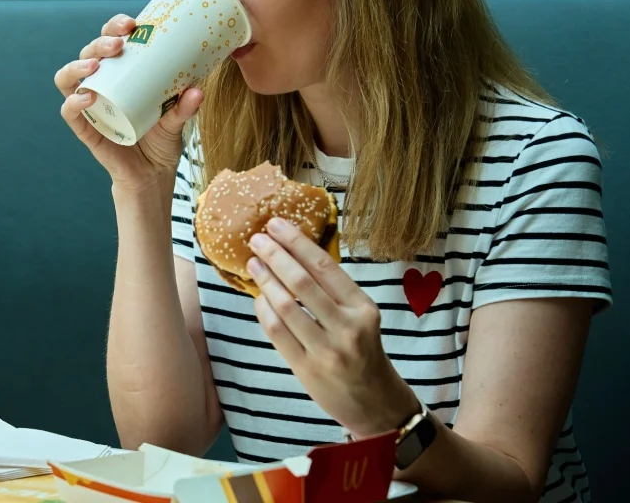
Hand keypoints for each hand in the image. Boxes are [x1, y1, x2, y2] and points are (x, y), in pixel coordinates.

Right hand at [54, 14, 202, 190]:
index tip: (133, 23)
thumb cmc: (162, 141)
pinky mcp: (84, 128)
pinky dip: (73, 102)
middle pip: (89, 52)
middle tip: (119, 43)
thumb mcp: (177, 121)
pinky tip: (87, 98)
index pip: (111, 40)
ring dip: (78, 65)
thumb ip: (185, 107)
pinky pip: (69, 111)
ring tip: (96, 65)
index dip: (115, 26)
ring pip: (68, 76)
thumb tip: (198, 90)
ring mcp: (90, 106)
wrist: (152, 175)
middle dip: (100, 41)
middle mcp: (102, 85)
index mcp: (122, 74)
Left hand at [245, 217, 421, 437]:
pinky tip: (258, 297)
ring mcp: (327, 350)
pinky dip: (263, 310)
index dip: (297, 242)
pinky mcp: (307, 369)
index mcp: (363, 308)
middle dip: (276, 255)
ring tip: (253, 263)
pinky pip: (277, 332)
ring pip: (286, 306)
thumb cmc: (365, 354)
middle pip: (303, 282)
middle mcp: (348, 327)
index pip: (325, 267)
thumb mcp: (361, 319)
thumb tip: (292, 256)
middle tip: (257, 238)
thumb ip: (333, 294)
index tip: (276, 225)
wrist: (376, 404)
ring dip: (265, 280)